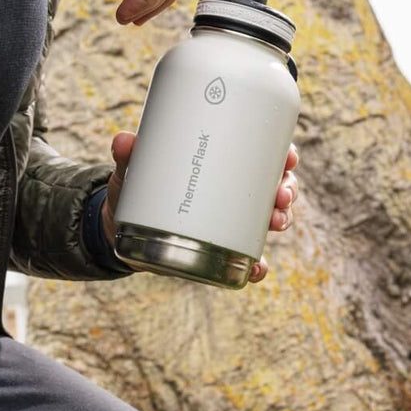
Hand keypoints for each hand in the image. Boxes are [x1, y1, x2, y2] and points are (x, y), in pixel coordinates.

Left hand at [104, 134, 299, 283]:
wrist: (120, 231)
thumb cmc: (135, 190)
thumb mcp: (133, 170)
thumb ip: (130, 155)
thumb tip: (124, 141)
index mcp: (223, 166)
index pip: (263, 155)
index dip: (285, 155)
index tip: (290, 156)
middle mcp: (234, 195)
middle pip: (275, 188)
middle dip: (288, 190)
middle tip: (281, 195)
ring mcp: (231, 225)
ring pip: (270, 220)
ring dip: (282, 221)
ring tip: (276, 223)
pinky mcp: (222, 253)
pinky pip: (249, 260)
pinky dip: (257, 266)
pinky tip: (256, 268)